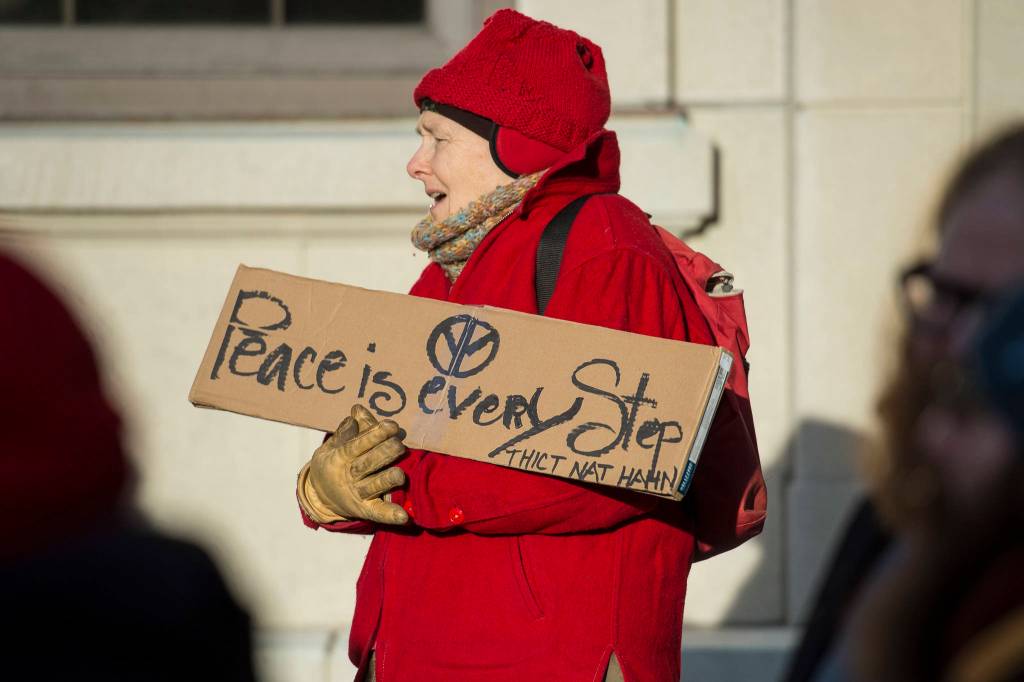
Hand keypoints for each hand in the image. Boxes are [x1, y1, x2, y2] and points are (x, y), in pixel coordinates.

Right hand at [299, 404, 407, 524]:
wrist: (320, 496)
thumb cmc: (333, 463)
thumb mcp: (332, 446)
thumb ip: (347, 430)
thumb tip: (358, 410)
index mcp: (339, 457)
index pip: (357, 445)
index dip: (374, 435)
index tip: (392, 425)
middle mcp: (348, 476)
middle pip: (366, 465)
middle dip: (383, 454)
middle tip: (399, 444)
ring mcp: (357, 494)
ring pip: (373, 487)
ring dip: (386, 481)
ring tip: (400, 475)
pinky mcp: (365, 509)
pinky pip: (378, 512)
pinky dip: (389, 515)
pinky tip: (403, 516)